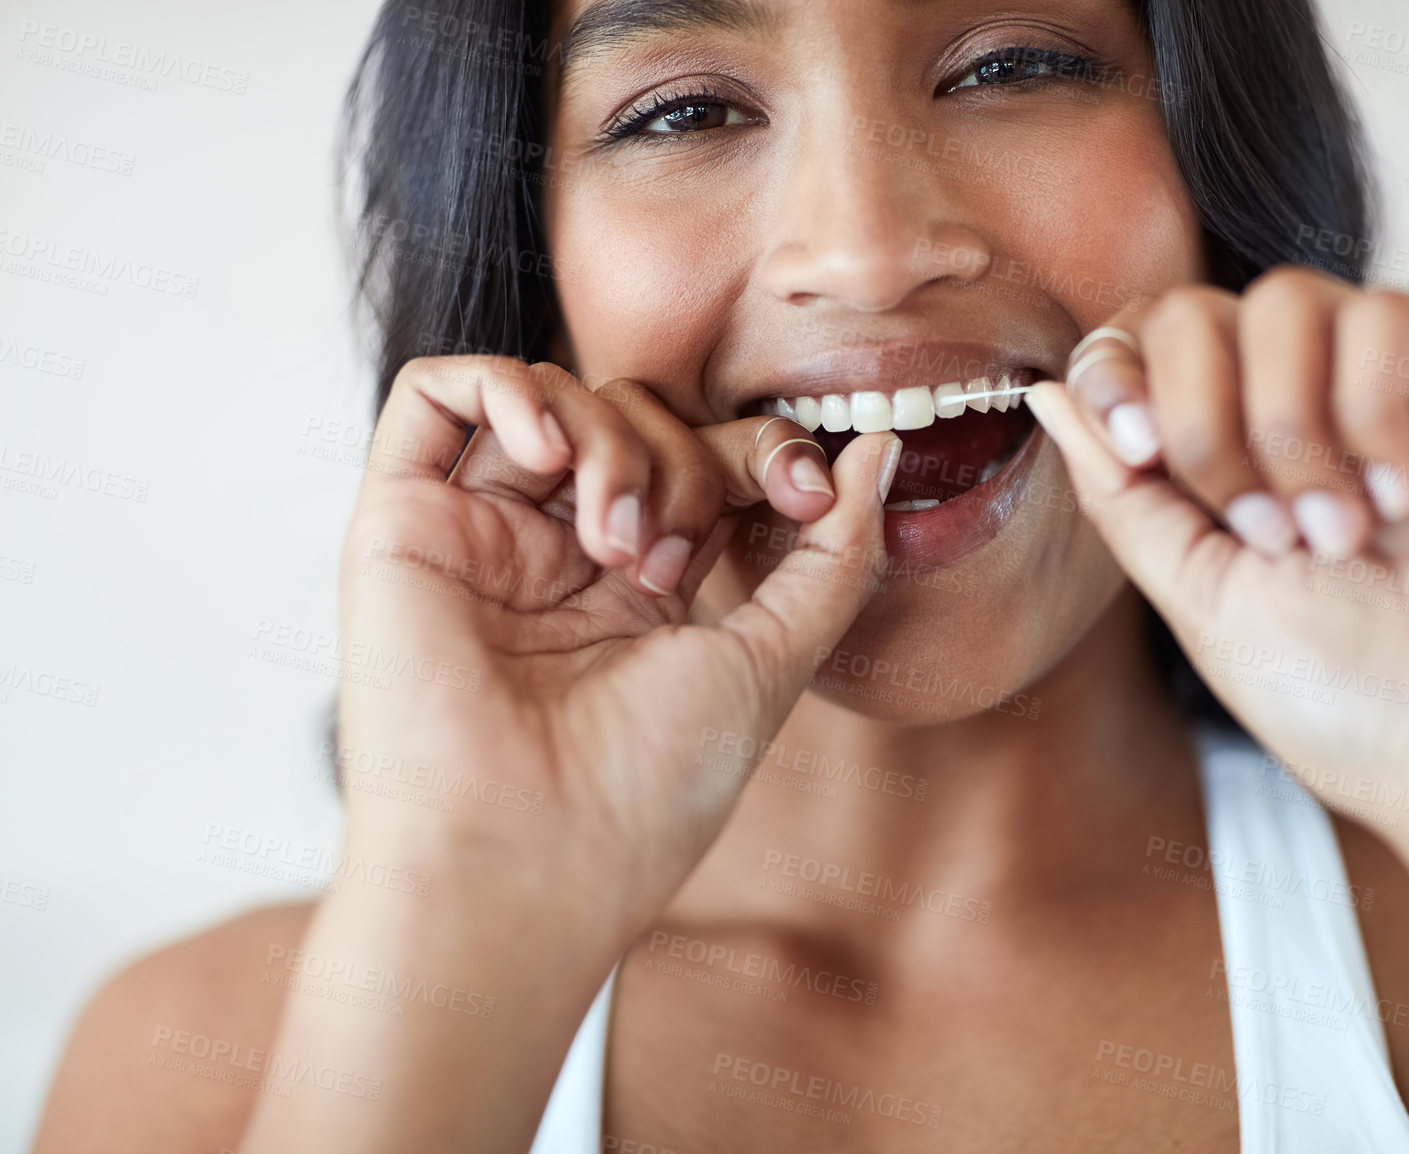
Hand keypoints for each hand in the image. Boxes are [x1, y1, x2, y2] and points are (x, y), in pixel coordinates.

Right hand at [336, 355, 900, 937]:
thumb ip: (834, 554)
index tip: (807, 488)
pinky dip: (503, 386)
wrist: (524, 859)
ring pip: (557, 399)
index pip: (707, 461)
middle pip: (638, 418)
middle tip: (673, 559)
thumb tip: (883, 450)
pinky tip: (544, 449)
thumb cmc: (645, 789)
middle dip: (685, 460)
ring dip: (612, 445)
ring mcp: (481, 536)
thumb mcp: (771, 661)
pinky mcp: (401, 524)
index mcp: (643, 589)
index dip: (763, 451)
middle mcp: (560, 555)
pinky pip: (435, 394)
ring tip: (613, 544)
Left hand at [1026, 267, 1408, 853]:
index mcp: (1246, 450)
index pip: (1156, 341)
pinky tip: (1404, 505)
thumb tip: (1050, 390)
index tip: (1134, 446)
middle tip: (1259, 532)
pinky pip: (1387, 316)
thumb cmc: (1349, 696)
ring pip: (1289, 300)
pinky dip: (1370, 415)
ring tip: (1334, 533)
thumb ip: (1122, 490)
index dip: (1122, 369)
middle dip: (1202, 421)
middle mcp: (1324, 401)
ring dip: (1285, 429)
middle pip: (1203, 310)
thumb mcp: (1196, 591)